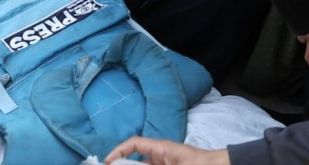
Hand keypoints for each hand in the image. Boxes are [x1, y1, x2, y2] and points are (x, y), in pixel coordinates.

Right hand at [105, 136, 229, 164]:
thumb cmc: (202, 164)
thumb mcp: (172, 162)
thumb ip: (149, 164)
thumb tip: (132, 163)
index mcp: (162, 148)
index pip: (134, 144)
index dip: (118, 151)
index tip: (106, 162)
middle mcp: (161, 156)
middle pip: (136, 160)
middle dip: (123, 163)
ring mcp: (165, 163)